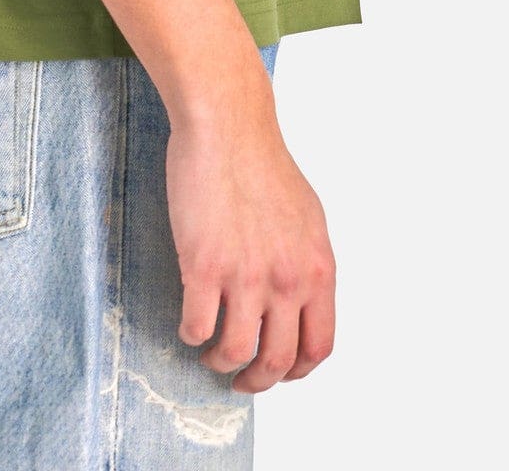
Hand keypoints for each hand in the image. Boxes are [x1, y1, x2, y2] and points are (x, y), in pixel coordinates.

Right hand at [165, 101, 337, 392]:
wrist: (227, 127)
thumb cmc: (261, 163)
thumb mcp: (307, 218)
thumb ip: (305, 264)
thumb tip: (298, 302)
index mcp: (317, 268)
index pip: (319, 346)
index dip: (297, 370)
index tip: (279, 370)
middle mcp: (287, 279)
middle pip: (278, 360)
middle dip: (257, 380)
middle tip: (240, 378)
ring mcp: (245, 275)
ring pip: (236, 353)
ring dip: (221, 362)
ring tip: (211, 352)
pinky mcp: (204, 266)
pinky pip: (197, 326)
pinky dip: (192, 335)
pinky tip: (190, 323)